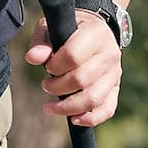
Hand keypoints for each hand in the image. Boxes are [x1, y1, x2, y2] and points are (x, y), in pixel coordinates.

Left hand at [26, 10, 121, 125]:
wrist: (95, 30)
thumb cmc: (69, 29)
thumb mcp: (52, 27)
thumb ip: (41, 42)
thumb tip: (32, 58)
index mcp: (95, 34)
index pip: (73, 56)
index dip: (54, 66)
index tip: (48, 67)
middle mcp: (109, 54)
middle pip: (82, 80)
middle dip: (56, 87)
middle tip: (46, 84)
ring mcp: (115, 73)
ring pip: (93, 98)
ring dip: (67, 107)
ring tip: (50, 106)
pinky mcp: (115, 88)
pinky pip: (107, 109)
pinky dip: (90, 118)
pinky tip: (73, 119)